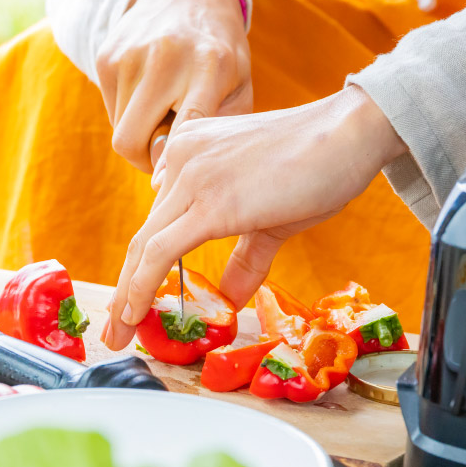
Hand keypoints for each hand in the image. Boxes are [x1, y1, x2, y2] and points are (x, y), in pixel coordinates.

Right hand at [97, 0, 252, 173]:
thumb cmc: (221, 55)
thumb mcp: (239, 87)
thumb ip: (219, 131)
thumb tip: (176, 178)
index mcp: (209, 66)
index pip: (184, 124)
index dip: (168, 164)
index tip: (164, 187)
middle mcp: (166, 58)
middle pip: (130, 141)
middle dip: (145, 161)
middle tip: (167, 155)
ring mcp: (131, 55)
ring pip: (120, 131)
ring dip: (140, 136)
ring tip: (164, 116)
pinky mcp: (106, 55)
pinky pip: (112, 112)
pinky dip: (129, 116)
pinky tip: (150, 97)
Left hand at [102, 86, 406, 350]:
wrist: (351, 132)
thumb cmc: (319, 166)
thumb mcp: (273, 218)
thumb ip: (246, 256)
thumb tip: (232, 297)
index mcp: (190, 154)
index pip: (159, 220)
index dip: (144, 265)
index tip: (138, 299)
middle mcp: (181, 159)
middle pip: (142, 235)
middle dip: (124, 287)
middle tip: (114, 328)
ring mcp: (192, 177)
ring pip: (142, 246)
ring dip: (126, 296)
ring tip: (119, 334)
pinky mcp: (210, 201)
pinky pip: (161, 251)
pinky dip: (141, 287)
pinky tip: (134, 315)